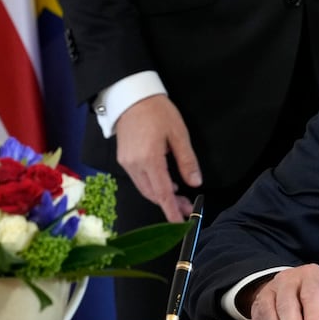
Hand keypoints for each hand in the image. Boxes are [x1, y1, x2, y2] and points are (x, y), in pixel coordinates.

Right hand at [114, 95, 201, 222]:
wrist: (131, 96)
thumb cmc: (157, 111)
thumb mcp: (179, 134)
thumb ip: (187, 161)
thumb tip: (195, 182)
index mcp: (149, 159)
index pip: (162, 193)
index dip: (171, 210)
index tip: (180, 223)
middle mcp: (134, 165)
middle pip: (152, 194)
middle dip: (170, 204)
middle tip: (187, 208)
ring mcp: (126, 163)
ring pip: (145, 188)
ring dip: (161, 196)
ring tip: (180, 198)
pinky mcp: (123, 159)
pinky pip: (139, 179)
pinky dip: (153, 186)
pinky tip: (166, 184)